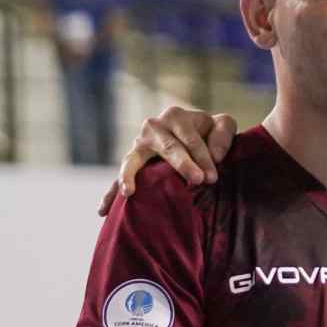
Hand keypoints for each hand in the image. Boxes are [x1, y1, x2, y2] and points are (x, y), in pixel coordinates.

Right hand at [98, 106, 237, 214]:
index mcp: (175, 116)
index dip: (204, 158)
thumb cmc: (209, 133)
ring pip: (133, 160)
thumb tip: (216, 156)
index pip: (191, 138)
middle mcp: (153, 127)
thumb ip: (223, 133)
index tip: (213, 177)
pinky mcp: (131, 162)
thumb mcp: (221, 125)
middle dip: (183, 164)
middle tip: (199, 180)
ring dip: (131, 176)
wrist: (194, 136)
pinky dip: (111, 193)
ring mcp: (138, 145)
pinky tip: (103, 211)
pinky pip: (119, 177)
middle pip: (168, 147)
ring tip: (129, 193)